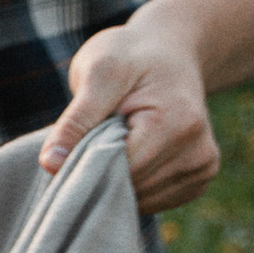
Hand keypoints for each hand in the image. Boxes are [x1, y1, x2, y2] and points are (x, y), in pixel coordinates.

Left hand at [40, 11, 217, 209]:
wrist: (168, 51)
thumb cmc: (129, 55)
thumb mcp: (98, 73)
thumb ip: (76, 119)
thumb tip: (50, 165)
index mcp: (178, 124)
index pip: (121, 170)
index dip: (88, 164)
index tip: (73, 144)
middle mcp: (200, 153)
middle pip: (131, 189)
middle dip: (101, 172)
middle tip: (92, 137)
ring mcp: (203, 169)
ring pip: (140, 201)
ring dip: (116, 180)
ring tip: (115, 141)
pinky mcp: (199, 179)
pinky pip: (153, 200)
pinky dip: (132, 185)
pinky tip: (130, 154)